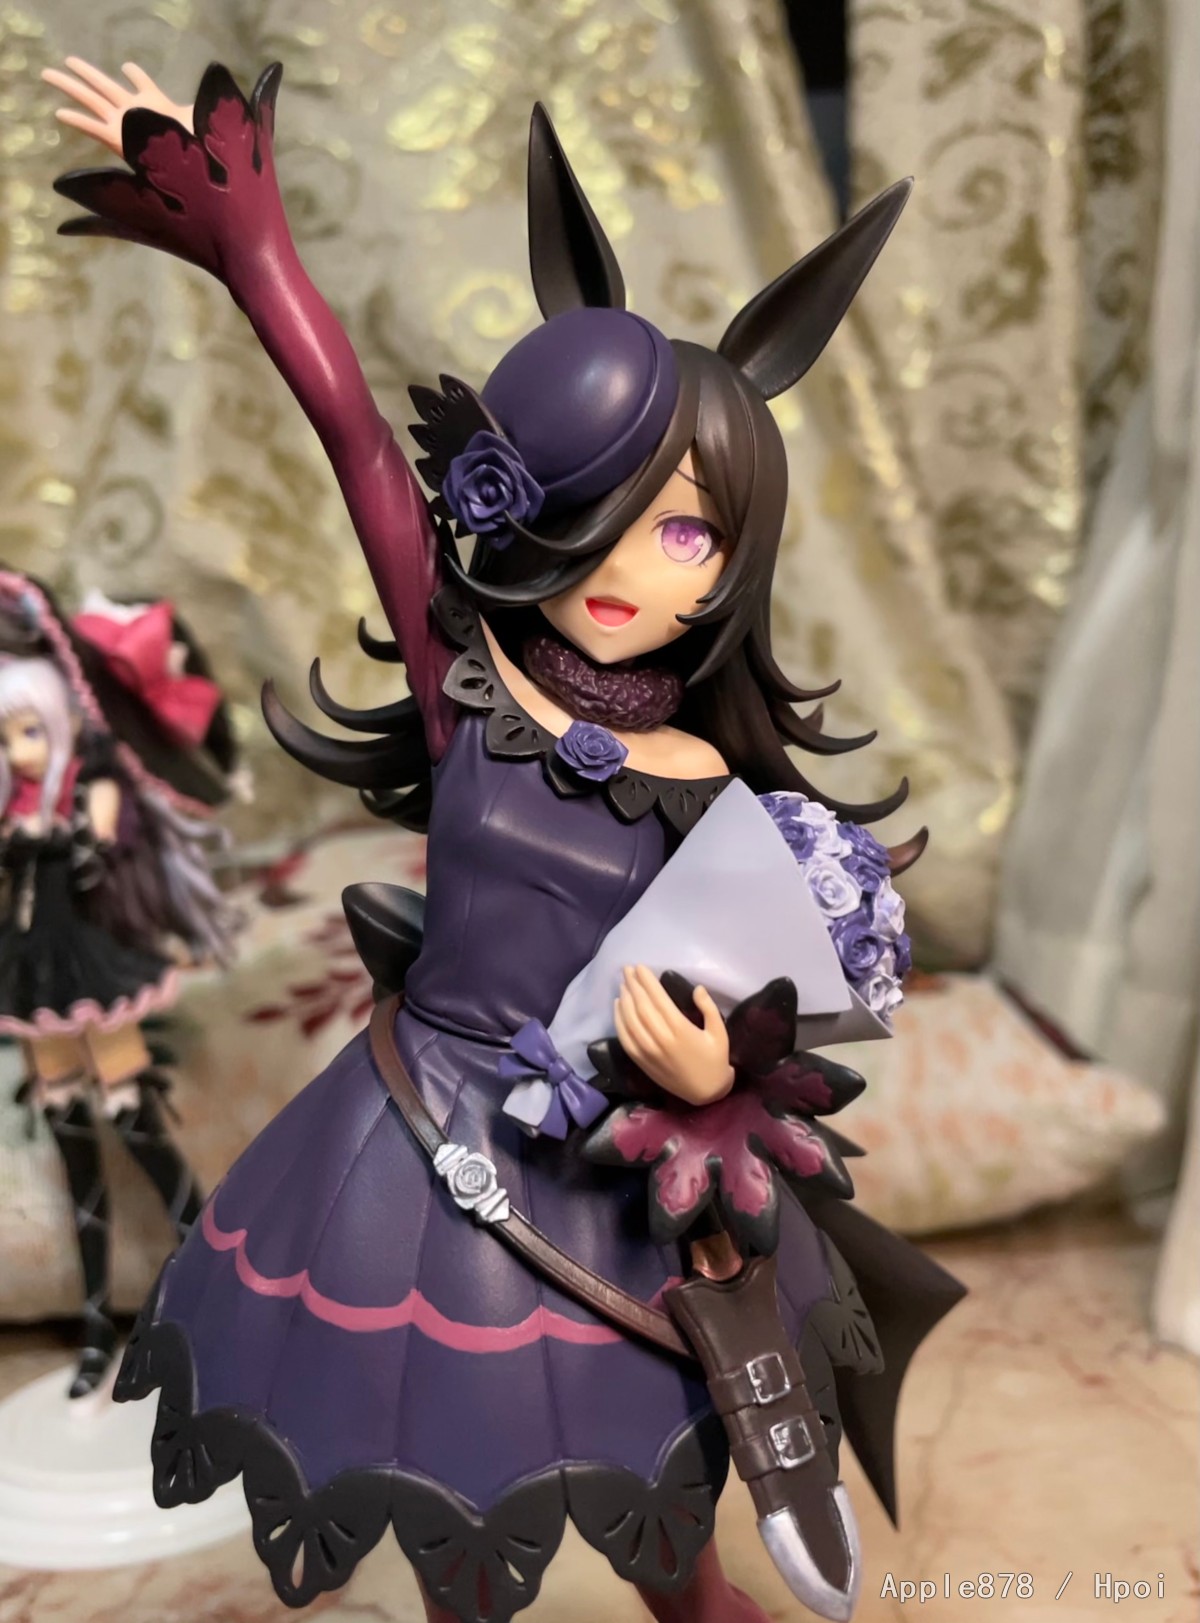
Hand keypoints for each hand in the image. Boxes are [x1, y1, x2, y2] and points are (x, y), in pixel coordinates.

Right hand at [42, 57, 192, 157]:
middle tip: (66, 59)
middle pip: (104, 85)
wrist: (195, 164)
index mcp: (153, 102)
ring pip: (91, 99)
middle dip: (86, 73)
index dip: (136, 75)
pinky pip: (92, 127)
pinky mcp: (117, 139)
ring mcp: (123, 123)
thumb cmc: (199, 143)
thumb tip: (217, 98)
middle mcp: (134, 111)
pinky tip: (59, 113)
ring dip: (71, 86)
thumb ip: (198, 109)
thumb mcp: (198, 118)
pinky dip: (77, 121)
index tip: (127, 66)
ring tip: (49, 73)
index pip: (142, 84)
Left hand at [613, 965, 734, 1106]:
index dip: (647, 982)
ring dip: (625, 999)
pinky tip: (618, 1006)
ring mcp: (649, 1051)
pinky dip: (619, 1020)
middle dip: (633, 985)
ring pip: (630, 1020)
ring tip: (623, 983)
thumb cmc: (715, 1059)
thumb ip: (709, 1008)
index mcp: (681, 1029)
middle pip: (641, 1006)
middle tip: (627, 969)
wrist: (706, 1093)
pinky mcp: (642, 1061)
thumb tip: (697, 988)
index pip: (658, 999)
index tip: (640, 967)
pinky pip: (625, 1038)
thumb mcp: (719, 1032)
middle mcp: (661, 1038)